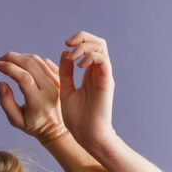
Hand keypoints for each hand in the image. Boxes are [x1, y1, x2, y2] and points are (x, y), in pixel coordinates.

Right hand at [0, 52, 68, 144]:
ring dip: (20, 56)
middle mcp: (50, 90)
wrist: (56, 128)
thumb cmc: (33, 125)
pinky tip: (22, 64)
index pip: (23, 78)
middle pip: (30, 64)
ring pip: (37, 60)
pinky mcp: (61, 78)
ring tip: (9, 61)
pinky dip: (31, 60)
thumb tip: (1, 83)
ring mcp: (57, 82)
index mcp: (38, 102)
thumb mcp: (15, 120)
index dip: (8, 68)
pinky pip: (45, 62)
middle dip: (12, 58)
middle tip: (0, 60)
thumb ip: (6, 102)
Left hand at [56, 31, 116, 149]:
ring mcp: (104, 76)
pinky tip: (79, 65)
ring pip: (101, 47)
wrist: (86, 134)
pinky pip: (102, 60)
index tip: (65, 45)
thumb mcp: (65, 89)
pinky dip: (90, 57)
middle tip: (68, 43)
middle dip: (82, 37)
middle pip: (98, 42)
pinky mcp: (107, 82)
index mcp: (90, 73)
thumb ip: (65, 71)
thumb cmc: (76, 118)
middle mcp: (99, 72)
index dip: (79, 40)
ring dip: (84, 46)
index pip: (90, 46)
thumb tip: (65, 52)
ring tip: (72, 57)